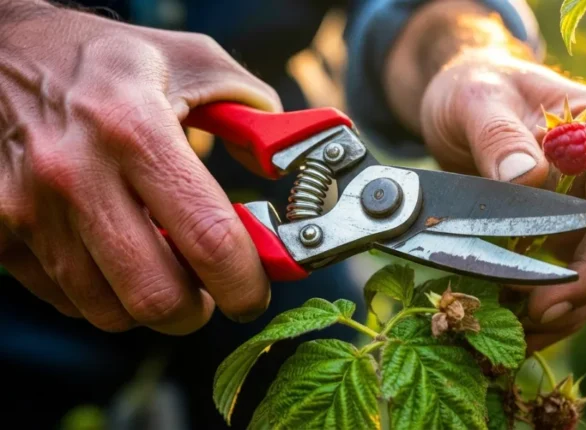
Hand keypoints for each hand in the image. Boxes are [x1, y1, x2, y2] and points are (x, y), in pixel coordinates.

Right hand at [0, 3, 279, 333]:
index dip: (244, 283)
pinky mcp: (0, 230)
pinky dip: (103, 294)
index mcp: (135, 128)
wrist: (5, 48)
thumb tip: (281, 169)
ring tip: (165, 270)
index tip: (255, 291)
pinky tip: (117, 257)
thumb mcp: (195, 62)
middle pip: (156, 295)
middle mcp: (76, 174)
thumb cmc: (108, 59)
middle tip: (211, 292)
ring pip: (108, 310)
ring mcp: (29, 208)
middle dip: (198, 310)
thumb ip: (256, 114)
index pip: (209, 239)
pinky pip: (66, 299)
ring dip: (150, 304)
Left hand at [419, 54, 585, 351]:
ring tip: (514, 336)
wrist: (465, 98)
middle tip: (524, 328)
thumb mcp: (478, 100)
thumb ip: (499, 135)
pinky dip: (547, 306)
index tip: (546, 300)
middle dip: (575, 299)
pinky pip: (571, 278)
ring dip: (562, 313)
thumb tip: (527, 176)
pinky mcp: (571, 232)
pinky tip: (515, 327)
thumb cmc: (476, 88)